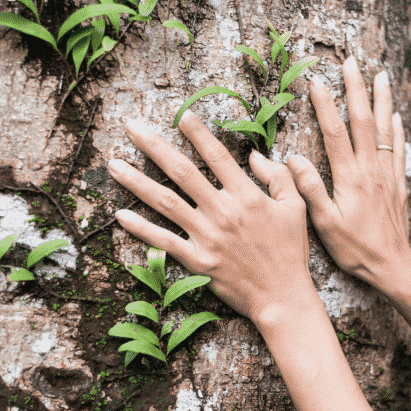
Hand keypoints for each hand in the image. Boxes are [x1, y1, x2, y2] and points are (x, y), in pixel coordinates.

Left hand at [108, 111, 319, 323]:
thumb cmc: (290, 251)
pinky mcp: (197, 261)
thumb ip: (278, 176)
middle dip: (153, 146)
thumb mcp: (296, 208)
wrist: (283, 296)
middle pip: (182, 171)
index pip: (217, 156)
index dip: (198, 133)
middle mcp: (223, 212)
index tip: (180, 114)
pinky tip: (120, 214)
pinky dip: (140, 228)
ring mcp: (207, 237)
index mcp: (247, 196)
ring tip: (114, 164)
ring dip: (136, 181)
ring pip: (165, 202)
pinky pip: (163, 241)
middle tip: (130, 126)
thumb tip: (255, 155)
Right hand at [286, 57, 410, 296]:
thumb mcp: (326, 224)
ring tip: (381, 76)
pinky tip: (395, 116)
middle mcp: (370, 170)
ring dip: (381, 101)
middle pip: (362, 122)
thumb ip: (311, 190)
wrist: (392, 265)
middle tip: (352, 63)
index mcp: (350, 178)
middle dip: (356, 90)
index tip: (316, 81)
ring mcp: (387, 175)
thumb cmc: (355, 249)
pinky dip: (396, 129)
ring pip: (383, 130)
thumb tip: (294, 159)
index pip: (335, 133)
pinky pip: (397, 149)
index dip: (325, 105)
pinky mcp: (398, 184)